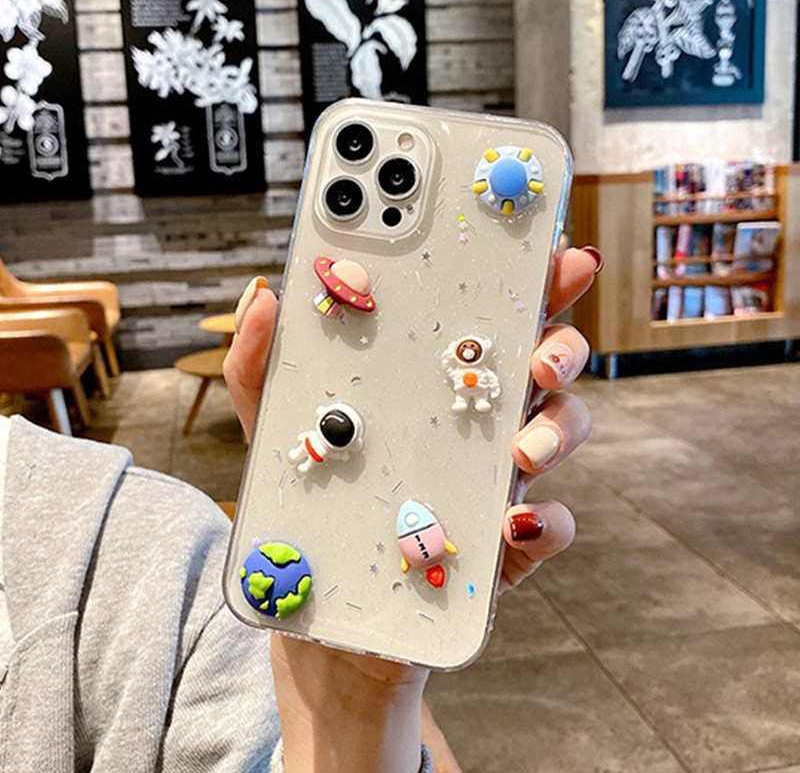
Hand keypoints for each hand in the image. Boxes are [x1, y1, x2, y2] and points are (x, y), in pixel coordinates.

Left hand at [223, 245, 600, 772]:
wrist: (323, 631)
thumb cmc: (312, 519)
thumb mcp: (274, 440)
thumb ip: (262, 372)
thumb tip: (264, 292)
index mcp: (428, 389)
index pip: (484, 319)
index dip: (523, 278)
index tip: (547, 242)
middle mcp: (472, 427)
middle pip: (540, 367)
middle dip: (562, 342)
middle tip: (545, 350)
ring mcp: (492, 486)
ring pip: (558, 436)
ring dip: (559, 431)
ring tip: (523, 450)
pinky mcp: (501, 554)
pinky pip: (547, 530)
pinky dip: (546, 523)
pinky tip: (515, 523)